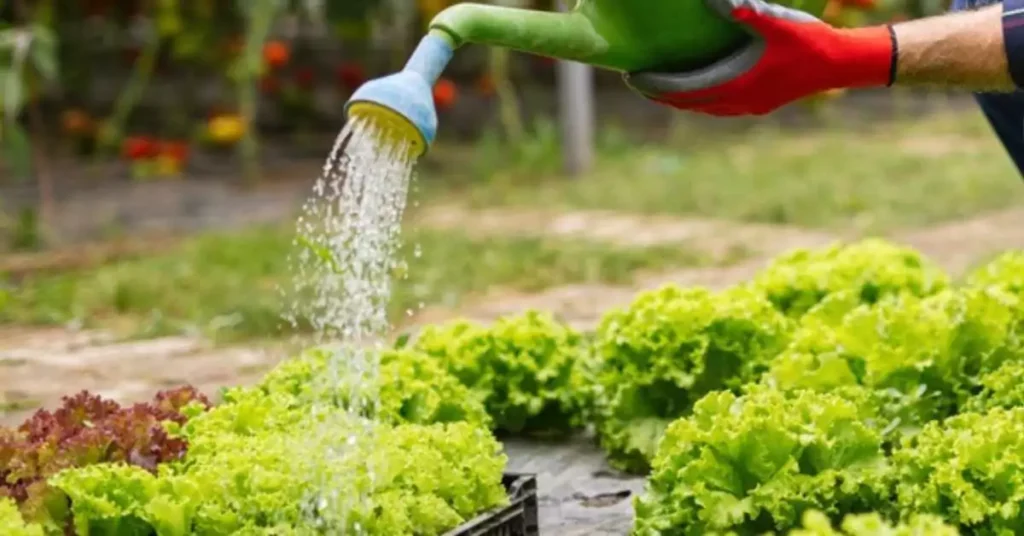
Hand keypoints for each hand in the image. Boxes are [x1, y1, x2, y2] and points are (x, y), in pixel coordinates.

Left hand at [624, 0, 895, 115]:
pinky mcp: (758, 104)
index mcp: (737, 83)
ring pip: (701, 107)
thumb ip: (745, 10)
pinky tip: (695, 89)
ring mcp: (748, 106)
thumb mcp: (776, 22)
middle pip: (687, 102)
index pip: (684, 89)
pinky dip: (698, 99)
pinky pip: (717, 106)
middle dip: (659, 94)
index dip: (655, 85)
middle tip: (636, 80)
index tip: (632, 76)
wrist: (840, 64)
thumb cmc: (808, 41)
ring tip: (657, 86)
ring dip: (677, 99)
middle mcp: (738, 101)